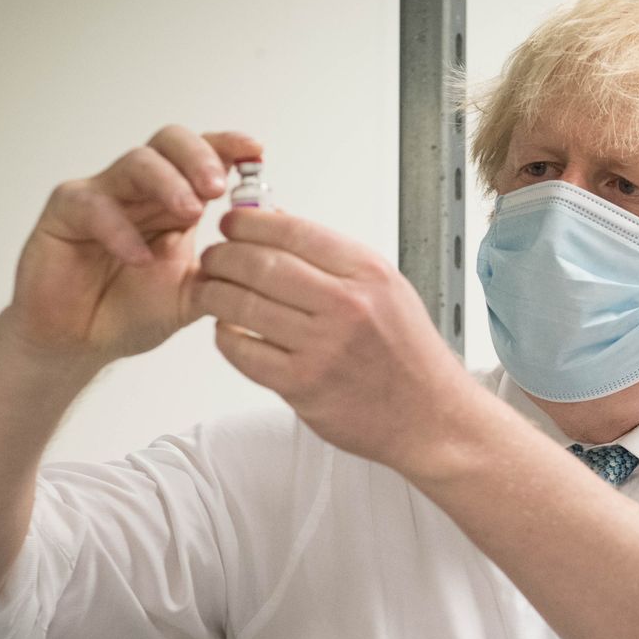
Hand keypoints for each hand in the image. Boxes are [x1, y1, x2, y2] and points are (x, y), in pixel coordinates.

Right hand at [4, 125, 261, 364]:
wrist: (81, 343)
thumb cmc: (134, 311)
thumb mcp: (194, 294)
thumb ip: (229, 269)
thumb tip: (275, 239)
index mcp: (177, 199)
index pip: (204, 156)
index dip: (228, 146)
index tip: (256, 152)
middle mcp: (141, 189)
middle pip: (170, 143)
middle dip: (199, 157)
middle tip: (218, 187)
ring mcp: (103, 195)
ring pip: (136, 163)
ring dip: (168, 183)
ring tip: (190, 212)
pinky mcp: (65, 212)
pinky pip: (94, 206)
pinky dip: (121, 229)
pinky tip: (140, 257)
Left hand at [193, 209, 478, 472]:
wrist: (429, 416)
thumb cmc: (408, 354)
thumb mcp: (387, 289)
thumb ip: (335, 259)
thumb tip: (279, 226)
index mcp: (368, 274)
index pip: (294, 232)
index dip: (250, 223)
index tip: (232, 224)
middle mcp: (346, 306)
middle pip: (261, 264)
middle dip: (224, 255)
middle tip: (213, 257)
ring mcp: (323, 347)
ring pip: (243, 305)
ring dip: (214, 293)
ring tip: (209, 289)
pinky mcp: (302, 385)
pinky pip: (243, 352)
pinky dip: (225, 336)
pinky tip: (226, 329)